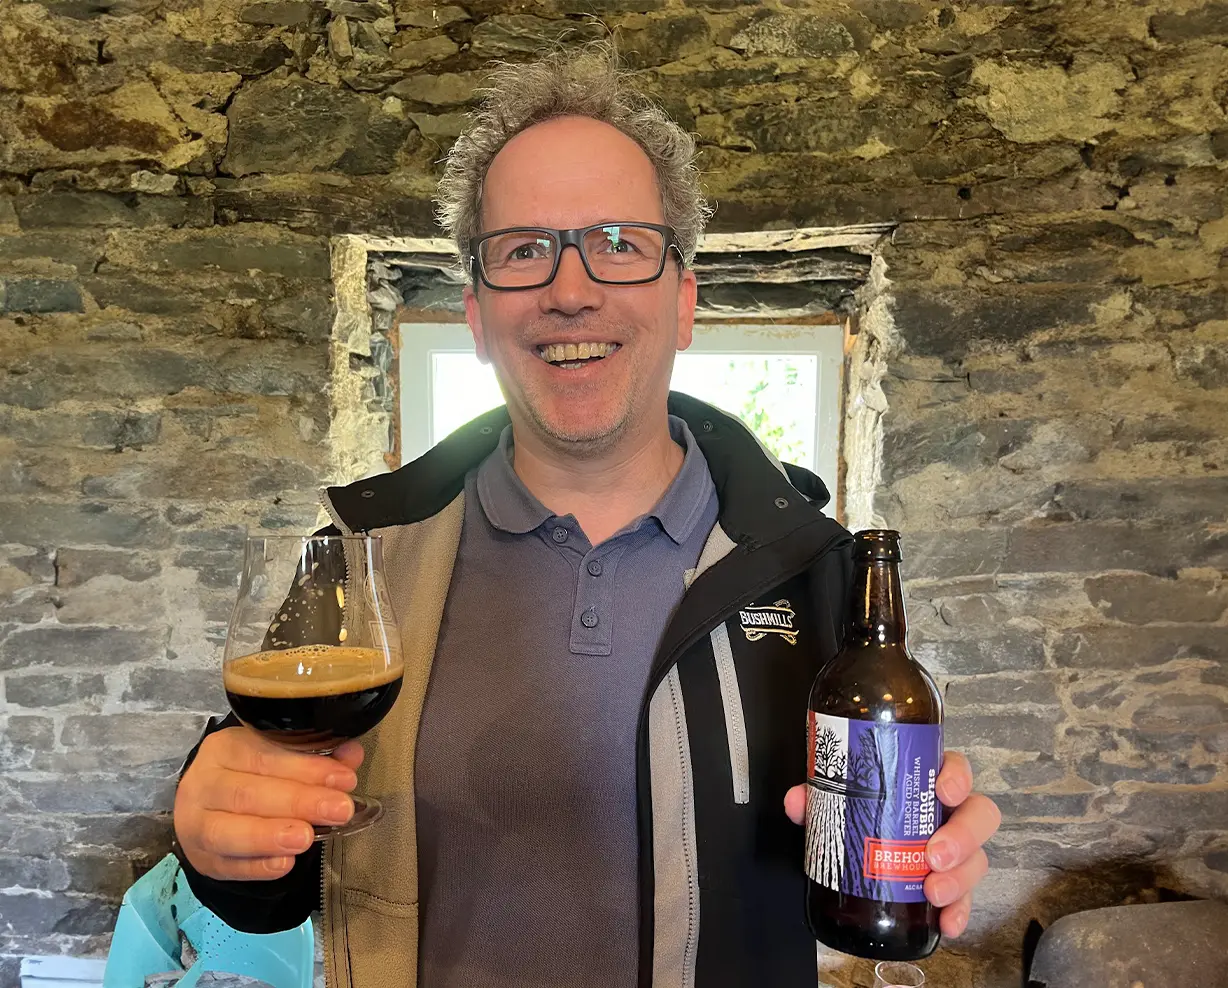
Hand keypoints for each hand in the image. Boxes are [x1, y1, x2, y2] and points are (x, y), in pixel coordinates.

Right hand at [174, 727, 363, 880]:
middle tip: (339, 810)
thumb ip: (317, 754)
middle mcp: (203, 784)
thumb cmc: (251, 775)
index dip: (307, 768)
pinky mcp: (202, 860)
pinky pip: (226, 866)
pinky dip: (257, 867)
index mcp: (225, 748)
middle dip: (298, 802)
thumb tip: (351, 754)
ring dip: (270, 836)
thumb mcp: (278, 755)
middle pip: (247, 794)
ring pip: (226, 832)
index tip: (344, 779)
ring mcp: (196, 825)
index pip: (265, 755)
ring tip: (307, 837)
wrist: (208, 806)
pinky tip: (285, 863)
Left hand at [784, 750, 999, 936]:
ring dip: (961, 877)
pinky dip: (959, 912)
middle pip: (979, 814)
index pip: (954, 768)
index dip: (956, 776)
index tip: (943, 790)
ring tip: (934, 891)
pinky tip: (947, 923)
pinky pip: (966, 898)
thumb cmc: (862, 812)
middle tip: (934, 854)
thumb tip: (798, 801)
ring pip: (977, 858)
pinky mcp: (952, 884)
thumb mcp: (839, 799)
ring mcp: (955, 849)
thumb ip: (818, 794)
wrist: (860, 849)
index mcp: (924, 783)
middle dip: (962, 836)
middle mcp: (947, 813)